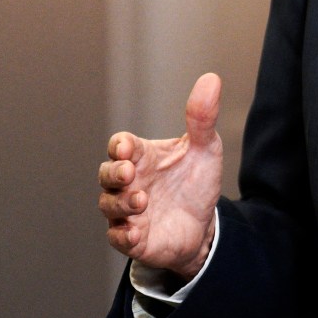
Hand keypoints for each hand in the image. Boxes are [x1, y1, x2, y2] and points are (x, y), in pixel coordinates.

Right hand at [98, 72, 223, 279]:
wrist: (204, 224)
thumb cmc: (195, 182)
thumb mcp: (204, 148)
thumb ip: (202, 118)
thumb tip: (211, 79)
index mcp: (142, 156)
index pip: (120, 146)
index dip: (120, 146)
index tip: (127, 148)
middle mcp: (129, 182)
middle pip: (106, 173)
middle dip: (113, 172)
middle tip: (129, 172)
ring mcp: (128, 211)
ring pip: (109, 205)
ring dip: (120, 203)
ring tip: (141, 200)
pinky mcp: (133, 238)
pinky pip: (118, 237)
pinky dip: (123, 235)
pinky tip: (135, 233)